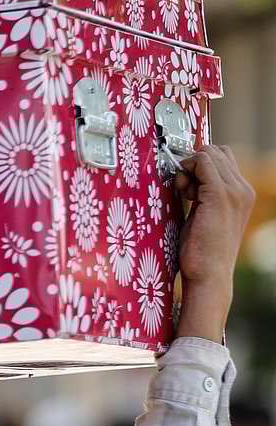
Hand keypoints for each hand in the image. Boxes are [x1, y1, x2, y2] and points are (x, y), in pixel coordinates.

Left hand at [174, 145, 254, 287]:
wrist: (209, 274)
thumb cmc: (201, 251)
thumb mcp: (203, 216)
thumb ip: (201, 195)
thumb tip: (187, 179)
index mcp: (241, 194)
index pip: (222, 159)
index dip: (199, 166)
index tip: (186, 187)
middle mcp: (242, 189)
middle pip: (215, 151)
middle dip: (194, 164)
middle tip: (184, 189)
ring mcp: (234, 190)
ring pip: (208, 153)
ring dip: (189, 167)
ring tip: (185, 193)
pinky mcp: (220, 194)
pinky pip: (202, 161)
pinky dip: (186, 169)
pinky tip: (182, 191)